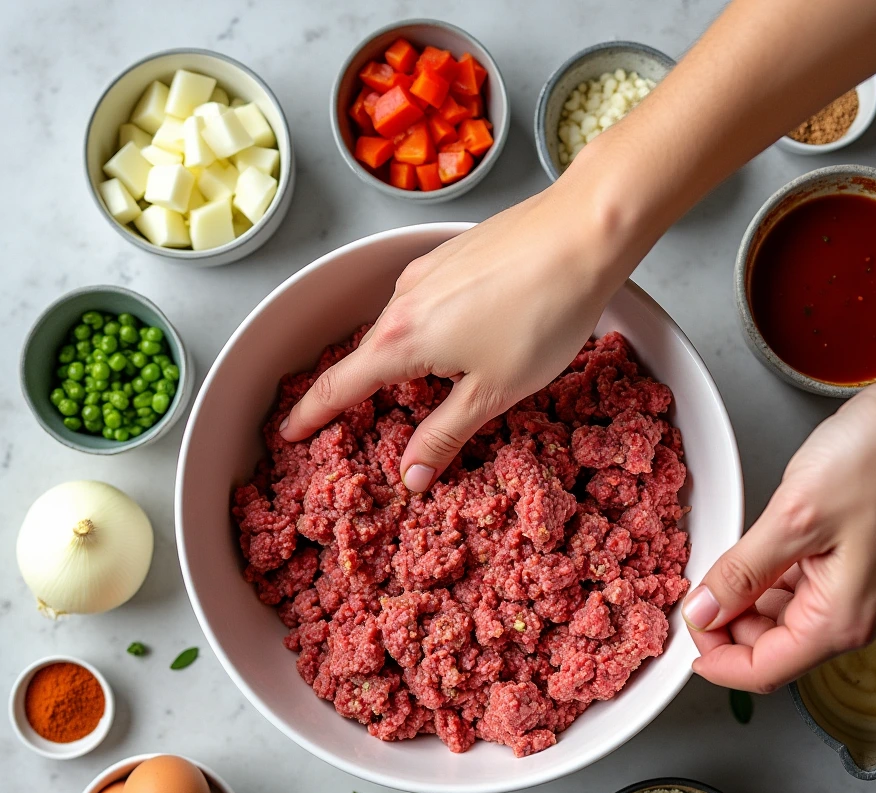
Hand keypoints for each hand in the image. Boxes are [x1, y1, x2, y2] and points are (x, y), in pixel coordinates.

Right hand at [279, 181, 619, 490]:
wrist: (584, 230)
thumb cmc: (543, 314)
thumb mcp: (493, 392)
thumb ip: (445, 435)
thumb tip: (410, 476)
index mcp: (400, 340)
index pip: (338, 387)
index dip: (310, 415)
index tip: (289, 432)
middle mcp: (401, 300)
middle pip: (369, 357)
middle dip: (367, 391)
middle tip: (373, 422)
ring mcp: (426, 271)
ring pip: (402, 327)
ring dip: (409, 359)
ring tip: (444, 382)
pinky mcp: (453, 254)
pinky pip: (427, 303)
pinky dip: (432, 329)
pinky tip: (471, 337)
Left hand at [681, 375, 875, 692]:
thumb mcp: (794, 517)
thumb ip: (742, 573)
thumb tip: (703, 612)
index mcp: (841, 620)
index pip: (762, 671)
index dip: (713, 657)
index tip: (682, 629)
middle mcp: (857, 616)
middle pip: (773, 648)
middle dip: (727, 624)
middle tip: (697, 583)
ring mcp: (864, 591)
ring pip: (787, 617)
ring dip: (748, 598)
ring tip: (726, 559)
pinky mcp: (864, 564)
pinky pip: (806, 588)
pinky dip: (773, 576)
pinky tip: (759, 547)